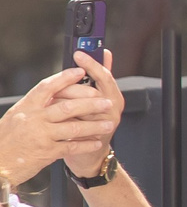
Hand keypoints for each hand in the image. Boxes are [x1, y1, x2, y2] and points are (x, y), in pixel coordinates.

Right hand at [0, 64, 117, 184]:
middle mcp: (34, 119)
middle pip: (67, 107)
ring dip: (94, 126)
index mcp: (26, 107)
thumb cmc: (6, 139)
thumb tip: (56, 92)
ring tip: (109, 124)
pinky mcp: (46, 152)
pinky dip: (86, 145)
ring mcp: (41, 136)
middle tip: (107, 102)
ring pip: (74, 128)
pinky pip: (72, 147)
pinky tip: (96, 143)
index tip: (81, 71)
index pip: (47, 88)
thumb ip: (35, 106)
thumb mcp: (17, 116)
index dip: (65, 78)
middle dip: (90, 104)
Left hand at [61, 51, 119, 174]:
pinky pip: (74, 123)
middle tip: (57, 85)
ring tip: (53, 102)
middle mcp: (113, 109)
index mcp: (114, 96)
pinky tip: (55, 116)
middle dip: (70, 87)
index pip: (104, 76)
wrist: (91, 154)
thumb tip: (105, 53)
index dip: (92, 64)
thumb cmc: (90, 122)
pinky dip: (62, 118)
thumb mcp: (97, 97)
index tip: (78, 53)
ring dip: (63, 102)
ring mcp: (104, 124)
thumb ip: (100, 76)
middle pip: (91, 90)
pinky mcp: (93, 137)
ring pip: (80, 106)